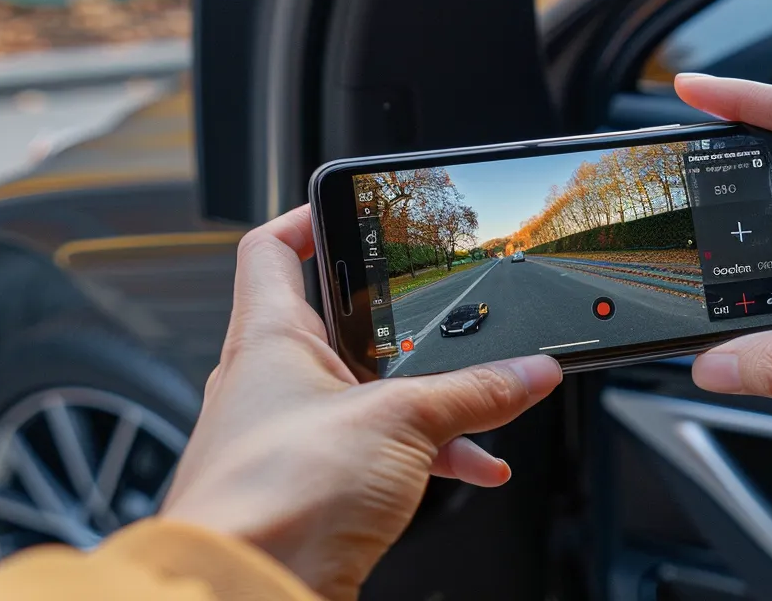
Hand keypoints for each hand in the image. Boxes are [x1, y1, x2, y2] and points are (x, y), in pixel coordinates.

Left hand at [159, 206, 562, 599]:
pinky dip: (426, 454)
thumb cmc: (276, 498)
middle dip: (403, 326)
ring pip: (368, 397)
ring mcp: (287, 438)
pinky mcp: (310, 491)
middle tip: (451, 314)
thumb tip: (528, 370)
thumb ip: (473, 393)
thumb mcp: (400, 423)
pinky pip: (376, 455)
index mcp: (267, 338)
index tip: (355, 208)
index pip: (272, 249)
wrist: (243, 591)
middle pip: (339, 326)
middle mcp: (268, 383)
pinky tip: (476, 464)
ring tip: (487, 402)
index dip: (309, 218)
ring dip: (426, 399)